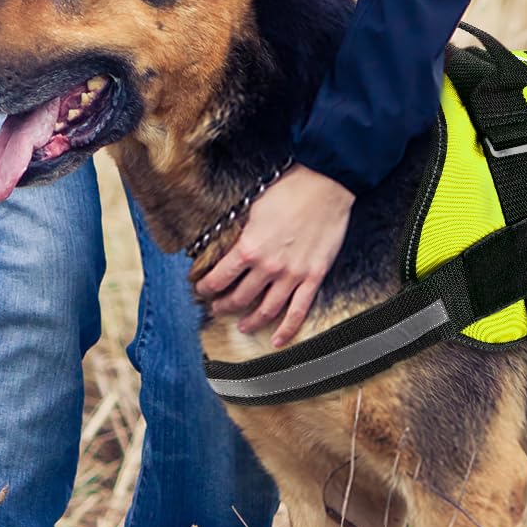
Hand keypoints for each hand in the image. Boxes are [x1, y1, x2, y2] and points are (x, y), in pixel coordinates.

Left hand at [194, 164, 353, 348]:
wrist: (326, 184)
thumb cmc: (288, 190)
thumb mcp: (253, 210)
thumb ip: (242, 234)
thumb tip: (230, 247)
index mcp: (248, 249)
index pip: (218, 278)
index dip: (205, 287)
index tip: (201, 289)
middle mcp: (268, 268)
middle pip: (239, 298)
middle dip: (224, 305)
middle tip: (217, 307)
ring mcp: (292, 276)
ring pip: (266, 310)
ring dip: (250, 321)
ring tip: (242, 325)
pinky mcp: (313, 278)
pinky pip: (298, 311)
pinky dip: (287, 330)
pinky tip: (278, 342)